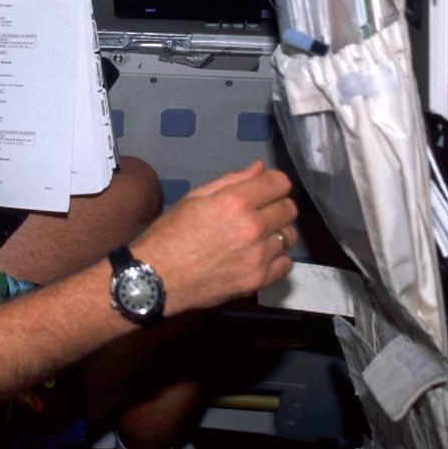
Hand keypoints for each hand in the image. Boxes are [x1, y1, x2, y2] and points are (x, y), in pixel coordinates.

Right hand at [131, 160, 296, 313]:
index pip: (280, 183)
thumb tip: (260, 168)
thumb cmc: (169, 234)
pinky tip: (257, 257)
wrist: (157, 278)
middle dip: (276, 206)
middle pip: (289, 209)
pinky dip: (275, 259)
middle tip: (258, 214)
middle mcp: (252, 227)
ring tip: (255, 238)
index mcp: (235, 202)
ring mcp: (258, 257)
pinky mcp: (258, 280)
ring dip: (276, 233)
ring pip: (289, 237)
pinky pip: (286, 264)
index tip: (264, 190)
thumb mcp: (194, 198)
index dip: (273, 183)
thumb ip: (231, 181)